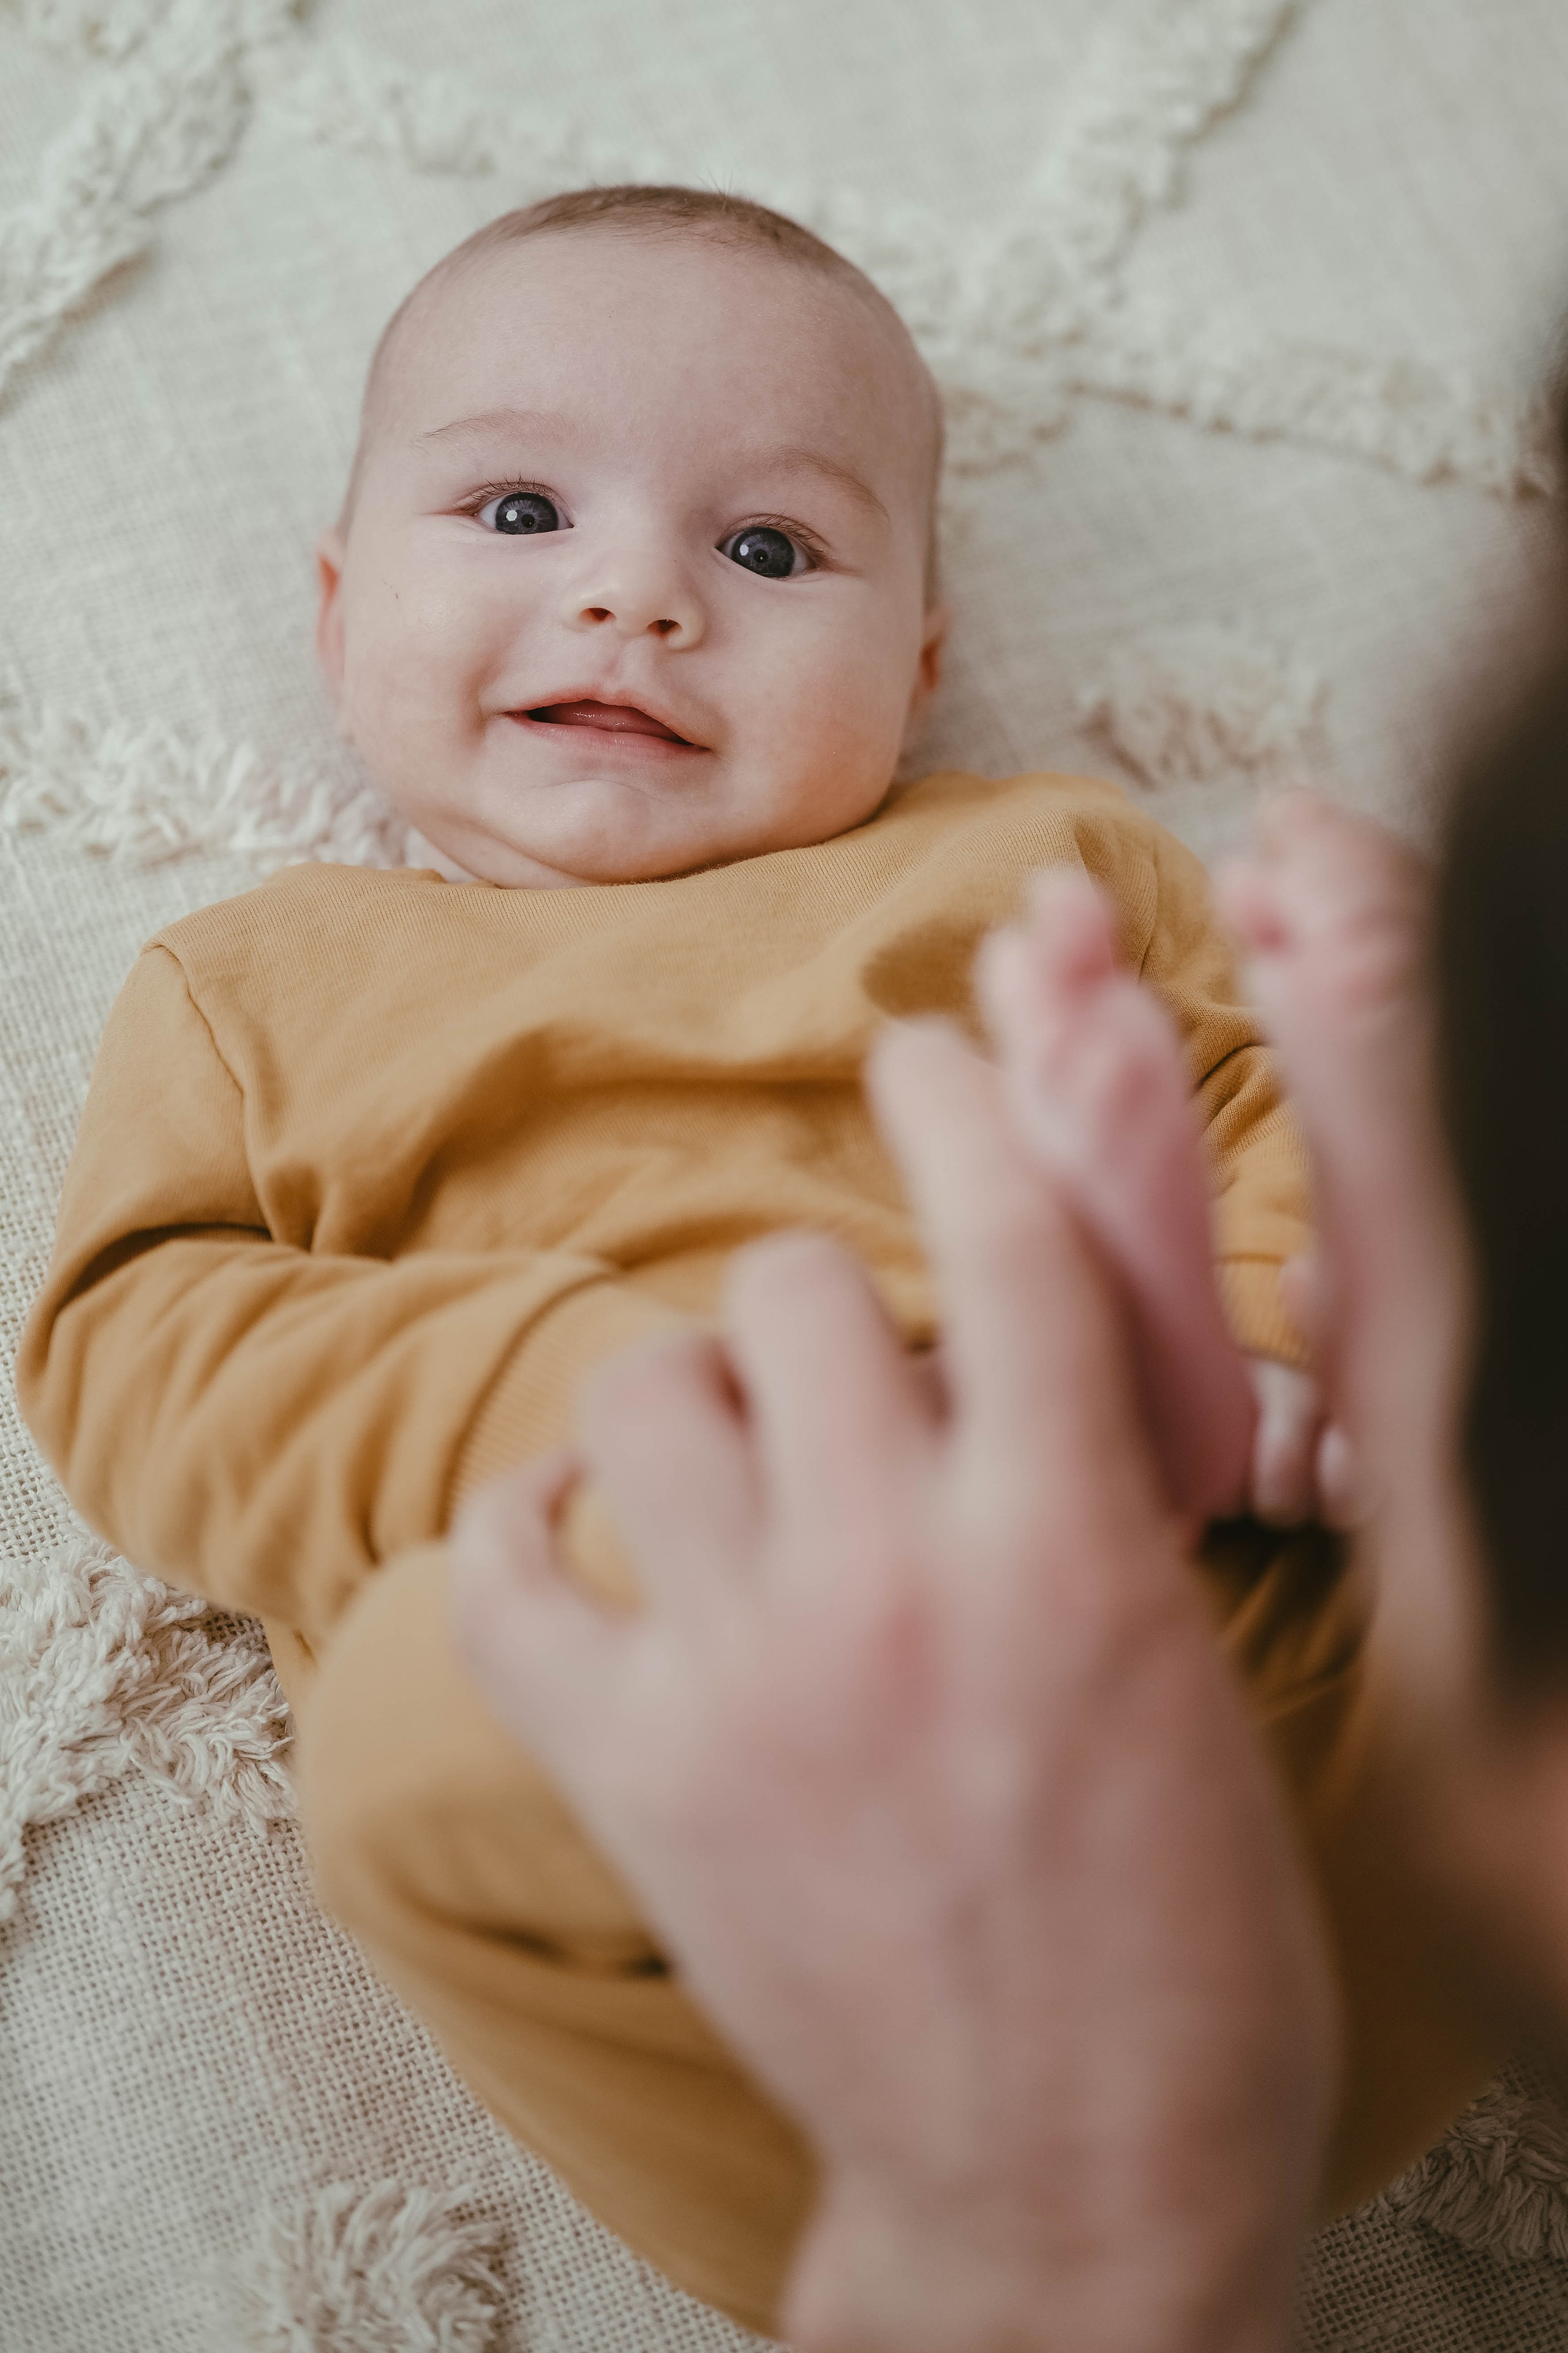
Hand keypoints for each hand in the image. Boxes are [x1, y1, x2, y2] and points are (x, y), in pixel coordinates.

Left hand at [452, 1018, 1335, 2352]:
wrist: (1072, 2177)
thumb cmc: (1181, 1934)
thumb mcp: (1182, 1660)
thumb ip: (1083, 1473)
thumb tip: (982, 1327)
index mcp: (1069, 1543)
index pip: (1003, 1232)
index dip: (961, 1103)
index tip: (919, 1049)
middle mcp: (893, 1579)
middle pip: (796, 1287)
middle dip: (828, 1304)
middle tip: (852, 1384)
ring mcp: (743, 1675)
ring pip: (644, 1392)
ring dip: (694, 1394)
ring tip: (736, 1465)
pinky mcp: (633, 1773)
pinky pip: (499, 1570)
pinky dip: (526, 1521)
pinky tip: (579, 1527)